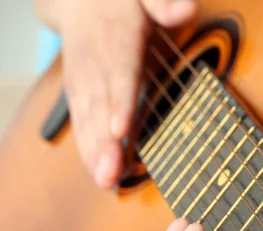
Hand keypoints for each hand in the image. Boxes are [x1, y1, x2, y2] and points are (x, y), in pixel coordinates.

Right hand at [56, 0, 196, 187]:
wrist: (80, 0)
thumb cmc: (122, 1)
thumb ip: (164, 2)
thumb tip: (184, 9)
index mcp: (118, 40)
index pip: (120, 74)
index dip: (118, 103)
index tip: (119, 130)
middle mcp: (96, 64)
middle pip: (100, 107)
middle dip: (104, 143)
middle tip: (110, 175)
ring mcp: (83, 81)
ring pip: (87, 121)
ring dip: (94, 154)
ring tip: (104, 182)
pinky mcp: (78, 94)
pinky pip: (80, 124)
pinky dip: (87, 150)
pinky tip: (97, 173)